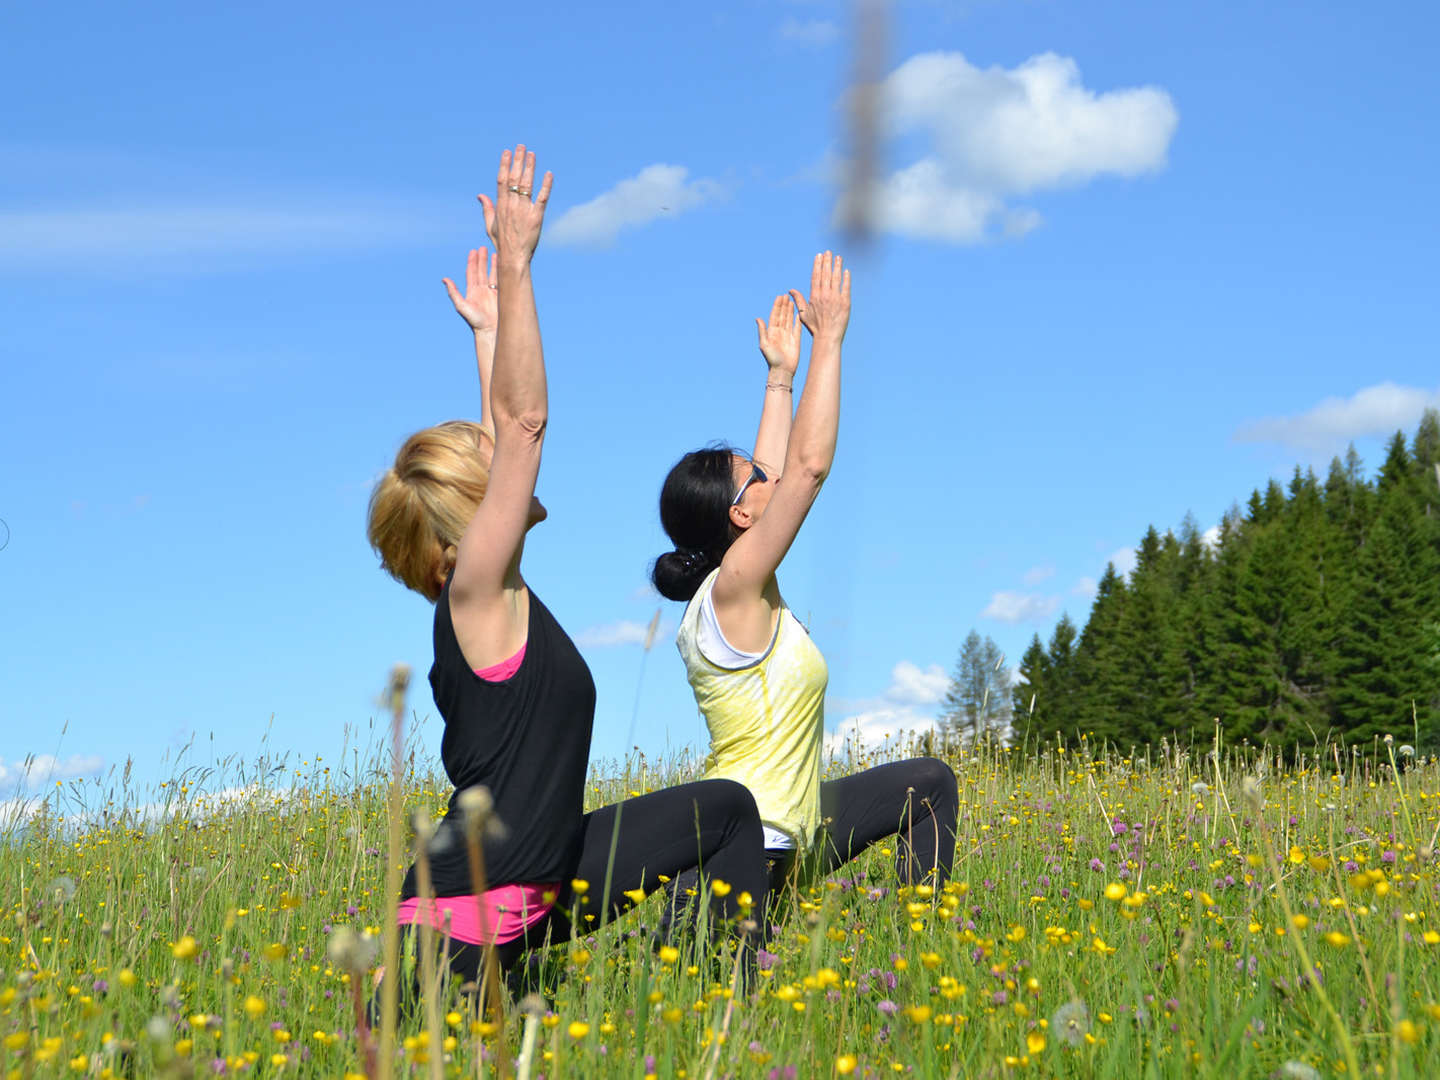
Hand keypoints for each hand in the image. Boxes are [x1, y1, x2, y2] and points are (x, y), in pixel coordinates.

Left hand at [442, 247, 498, 334]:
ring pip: (492, 274)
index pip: (471, 273)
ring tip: (495, 253)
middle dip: (482, 259)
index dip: (472, 262)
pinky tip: (503, 264)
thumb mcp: (461, 306)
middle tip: (483, 248)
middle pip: (481, 271)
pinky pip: (501, 281)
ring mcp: (492, 293)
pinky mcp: (501, 296)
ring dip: (492, 264)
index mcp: (472, 291)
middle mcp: (481, 291)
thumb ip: (453, 292)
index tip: (473, 251)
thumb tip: (444, 279)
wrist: (490, 331)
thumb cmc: (475, 321)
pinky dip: (502, 272)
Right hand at [476, 144, 553, 263]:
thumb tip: (480, 195)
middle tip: (521, 146)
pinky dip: (546, 185)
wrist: (514, 257)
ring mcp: (524, 210)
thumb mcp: (490, 225)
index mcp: (501, 205)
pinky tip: (549, 174)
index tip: (506, 152)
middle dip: (517, 160)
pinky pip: (542, 198)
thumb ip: (487, 208)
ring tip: (532, 154)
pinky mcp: (536, 217)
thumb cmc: (502, 242)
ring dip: (530, 168)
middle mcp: (512, 205)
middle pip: (514, 178)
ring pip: (527, 184)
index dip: (504, 164)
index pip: (501, 180)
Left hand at [755, 294, 801, 376]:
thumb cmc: (771, 359)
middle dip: (784, 305)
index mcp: (772, 332)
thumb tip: (758, 318)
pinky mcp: (796, 340)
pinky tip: (799, 313)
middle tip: (786, 295)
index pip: (774, 316)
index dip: (777, 306)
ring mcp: (788, 336)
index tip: (779, 297)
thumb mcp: (764, 344)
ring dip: (790, 310)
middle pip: (782, 316)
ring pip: (789, 320)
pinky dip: (798, 320)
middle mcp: (780, 332)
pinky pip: (797, 328)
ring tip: (791, 301)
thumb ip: (762, 331)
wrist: (782, 370)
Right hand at [789, 251, 850, 344]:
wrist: (828, 337)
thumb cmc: (815, 327)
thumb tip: (790, 290)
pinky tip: (846, 271)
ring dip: (837, 266)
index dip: (817, 265)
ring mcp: (836, 298)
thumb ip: (798, 300)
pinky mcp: (845, 303)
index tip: (818, 256)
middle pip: (826, 274)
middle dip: (827, 262)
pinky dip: (846, 279)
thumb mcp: (803, 313)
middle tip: (828, 252)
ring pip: (836, 278)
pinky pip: (846, 287)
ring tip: (838, 257)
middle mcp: (825, 295)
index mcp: (814, 296)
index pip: (816, 276)